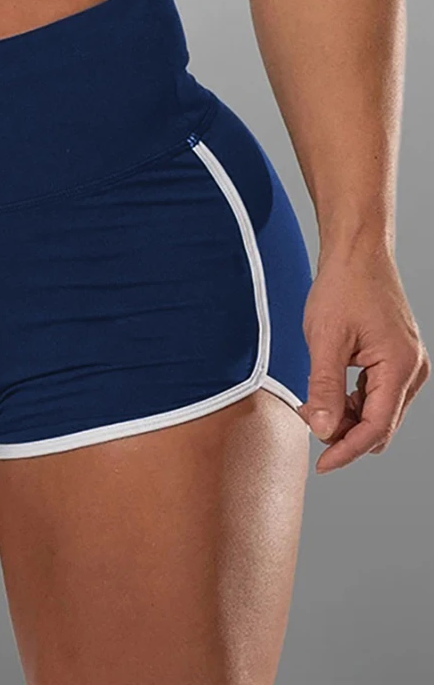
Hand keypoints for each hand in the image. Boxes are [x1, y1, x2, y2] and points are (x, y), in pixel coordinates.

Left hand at [297, 247, 429, 473]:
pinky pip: (375, 393)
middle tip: (307, 422)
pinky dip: (350, 401)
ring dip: (345, 417)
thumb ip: (324, 388)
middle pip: (379, 424)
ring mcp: (406, 364)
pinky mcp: (395, 358)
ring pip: (376, 411)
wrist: (356, 254)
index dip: (347, 450)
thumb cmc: (342, 288)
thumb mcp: (325, 341)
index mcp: (399, 367)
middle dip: (344, 434)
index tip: (322, 466)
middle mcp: (411, 370)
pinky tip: (325, 396)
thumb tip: (323, 430)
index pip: (376, 428)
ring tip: (310, 406)